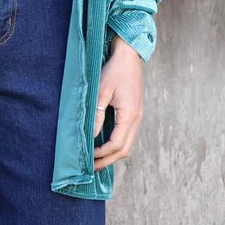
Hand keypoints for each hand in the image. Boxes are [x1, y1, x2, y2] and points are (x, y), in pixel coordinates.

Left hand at [92, 35, 143, 171]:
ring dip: (112, 155)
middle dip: (107, 161)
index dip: (102, 154)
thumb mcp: (102, 91)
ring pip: (127, 145)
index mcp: (130, 115)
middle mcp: (137, 119)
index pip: (117, 144)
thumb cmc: (114, 70)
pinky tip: (103, 147)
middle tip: (90, 168)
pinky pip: (127, 137)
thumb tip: (91, 136)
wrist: (128, 56)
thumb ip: (97, 115)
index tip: (87, 158)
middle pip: (124, 150)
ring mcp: (137, 117)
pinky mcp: (134, 114)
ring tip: (96, 161)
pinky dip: (116, 146)